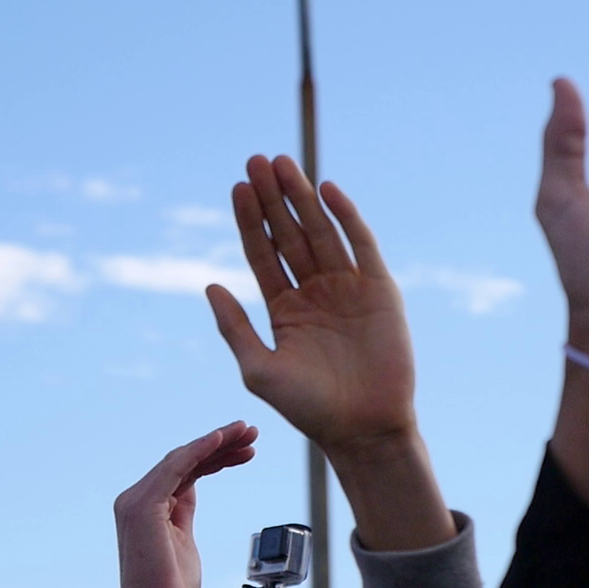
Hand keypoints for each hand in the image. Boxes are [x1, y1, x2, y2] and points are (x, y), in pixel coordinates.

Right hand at [113, 422, 257, 587]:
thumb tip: (192, 487)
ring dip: (217, 442)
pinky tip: (222, 440)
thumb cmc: (170, 587)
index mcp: (148, 505)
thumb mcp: (184, 539)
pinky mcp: (143, 506)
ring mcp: (137, 501)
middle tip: (251, 431)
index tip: (247, 449)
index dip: (216, 456)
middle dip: (221, 444)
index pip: (185, 471)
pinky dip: (200, 451)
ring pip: (182, 458)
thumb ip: (184, 512)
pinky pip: (175, 468)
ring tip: (247, 432)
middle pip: (184, 460)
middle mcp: (137, 498)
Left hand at [206, 155, 416, 452]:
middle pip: (288, 232)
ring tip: (282, 163)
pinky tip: (326, 190)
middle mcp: (314, 291)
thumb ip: (234, 327)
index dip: (249, 220)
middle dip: (273, 197)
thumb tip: (209, 284)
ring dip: (302, 197)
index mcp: (284, 307)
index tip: (236, 187)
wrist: (362, 427)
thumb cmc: (308, 407)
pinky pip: (361, 244)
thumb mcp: (258, 368)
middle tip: (256, 160)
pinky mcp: (379, 288)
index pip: (262, 252)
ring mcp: (347, 287)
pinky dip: (346, 215)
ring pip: (320, 231)